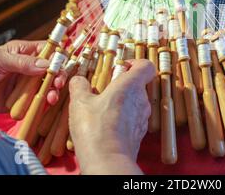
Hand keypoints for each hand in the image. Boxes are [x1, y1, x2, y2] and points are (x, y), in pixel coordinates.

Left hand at [0, 40, 65, 113]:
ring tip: (52, 96)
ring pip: (47, 86)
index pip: (48, 51)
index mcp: (24, 52)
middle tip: (58, 83)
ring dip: (53, 90)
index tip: (62, 64)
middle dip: (58, 76)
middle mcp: (28, 68)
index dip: (58, 56)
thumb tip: (46, 65)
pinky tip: (46, 103)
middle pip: (52, 70)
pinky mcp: (23, 100)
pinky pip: (38, 101)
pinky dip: (45, 102)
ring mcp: (26, 85)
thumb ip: (22, 62)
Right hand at [69, 59, 154, 174]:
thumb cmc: (96, 129)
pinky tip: (105, 125)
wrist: (107, 161)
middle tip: (104, 89)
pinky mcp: (139, 133)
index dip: (135, 63)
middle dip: (122, 84)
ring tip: (101, 109)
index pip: (146, 66)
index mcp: (131, 85)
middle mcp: (141, 100)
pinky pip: (133, 119)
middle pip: (138, 84)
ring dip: (121, 102)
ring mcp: (142, 118)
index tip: (121, 67)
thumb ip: (79, 86)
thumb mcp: (80, 102)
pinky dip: (122, 118)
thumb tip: (78, 80)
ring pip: (135, 102)